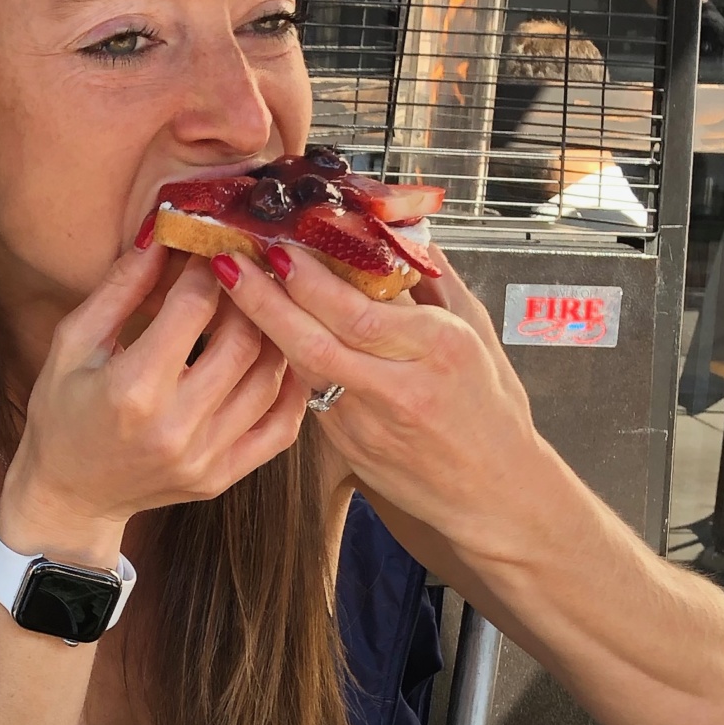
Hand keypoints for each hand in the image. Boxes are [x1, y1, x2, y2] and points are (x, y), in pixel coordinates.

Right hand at [0, 241, 308, 564]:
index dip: (205, 268)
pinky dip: (289, 390)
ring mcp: (204, 457)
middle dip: (246, 297)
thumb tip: (161, 236)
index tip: (207, 249)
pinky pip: (280, 429)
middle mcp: (175, 426)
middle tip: (241, 275)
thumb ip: (118, 290)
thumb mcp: (73, 345)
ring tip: (256, 312)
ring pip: (269, 380)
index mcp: (133, 389)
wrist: (68, 496)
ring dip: (271, 336)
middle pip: (242, 341)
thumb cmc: (61, 415)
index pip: (193, 308)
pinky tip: (278, 363)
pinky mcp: (222, 477)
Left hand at [217, 240, 552, 563]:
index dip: (312, 283)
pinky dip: (287, 363)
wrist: (493, 492)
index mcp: (439, 348)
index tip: (278, 249)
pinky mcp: (350, 451)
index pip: (361, 312)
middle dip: (266, 301)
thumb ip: (435, 281)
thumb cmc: (490, 408)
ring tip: (233, 292)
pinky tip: (261, 336)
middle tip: (230, 264)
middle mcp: (402, 388)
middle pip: (318, 342)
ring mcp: (370, 425)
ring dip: (265, 330)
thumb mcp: (477, 333)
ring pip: (305, 372)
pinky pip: (312, 397)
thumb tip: (401, 232)